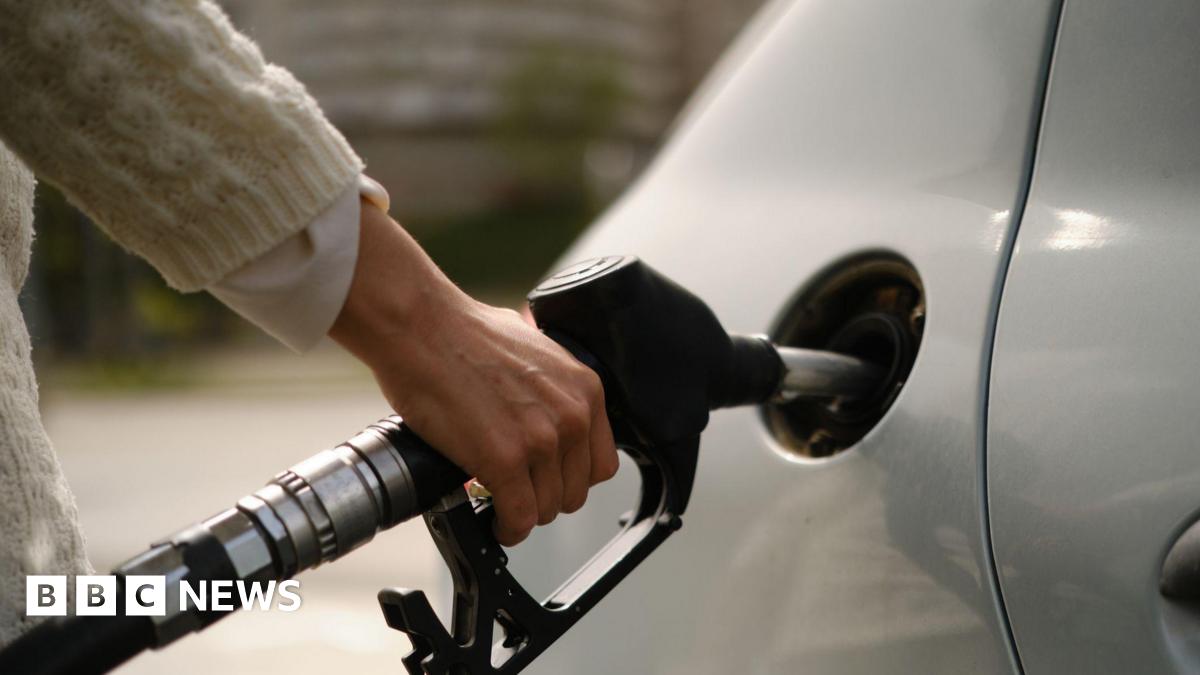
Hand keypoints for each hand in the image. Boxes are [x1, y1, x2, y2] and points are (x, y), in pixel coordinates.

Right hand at [330, 200, 619, 544]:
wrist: (421, 327)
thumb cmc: (462, 330)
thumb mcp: (533, 348)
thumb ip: (550, 384)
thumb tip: (543, 405)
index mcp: (585, 389)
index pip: (600, 464)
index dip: (569, 477)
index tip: (547, 479)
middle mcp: (572, 416)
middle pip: (574, 491)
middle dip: (542, 496)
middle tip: (515, 491)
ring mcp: (540, 441)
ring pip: (545, 509)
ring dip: (522, 513)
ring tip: (499, 504)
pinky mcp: (504, 460)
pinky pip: (518, 518)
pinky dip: (506, 528)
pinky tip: (494, 522)